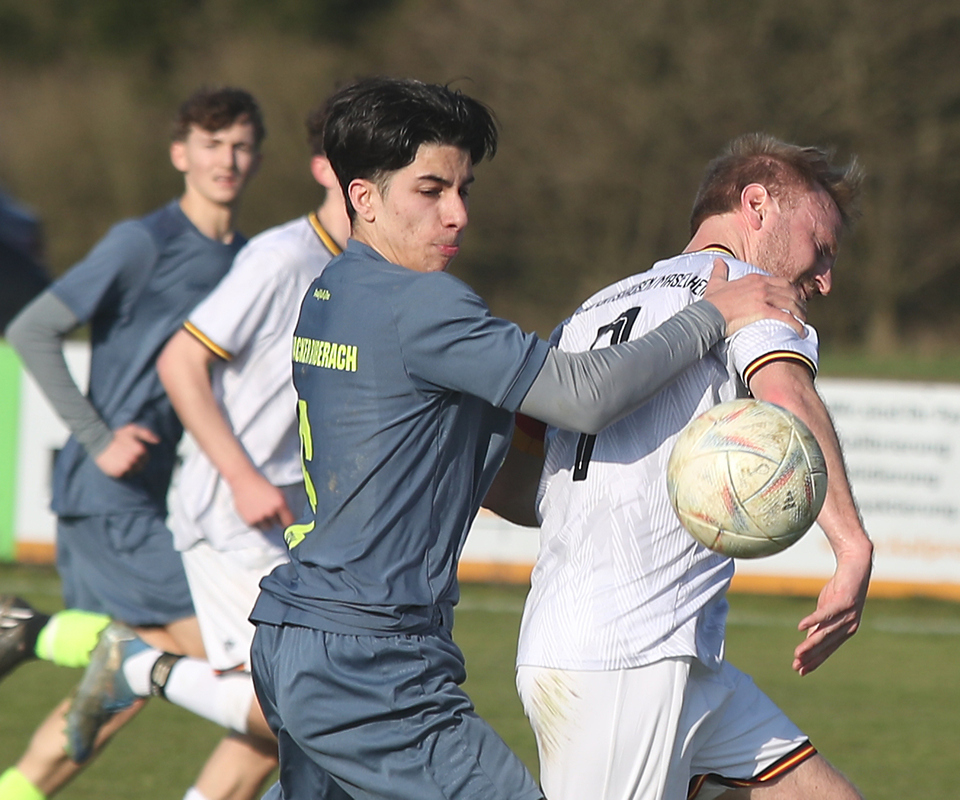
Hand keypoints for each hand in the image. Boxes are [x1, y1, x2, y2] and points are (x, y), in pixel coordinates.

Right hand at [94, 424, 159, 477]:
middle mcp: (135, 459)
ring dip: (128, 469)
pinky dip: (121, 472)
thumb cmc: (116, 434)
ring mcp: (126, 467)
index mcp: (140, 450)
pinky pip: (123, 476)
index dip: (140, 457)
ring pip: (132, 472)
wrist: (98, 440)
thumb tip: (158, 441)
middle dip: (135, 463)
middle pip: (140, 467)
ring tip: (120, 461)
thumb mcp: (133, 430)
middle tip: (125, 457)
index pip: (146, 459)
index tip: (131, 452)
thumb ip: (147, 434)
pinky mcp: (117, 472)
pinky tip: (115, 464)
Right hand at [230, 470, 296, 530]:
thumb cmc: (262, 486)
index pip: (289, 522)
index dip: (288, 522)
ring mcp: (260, 517)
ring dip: (266, 522)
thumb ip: (284, 507)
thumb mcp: (278, 493)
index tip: (286, 522)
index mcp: (280, 504)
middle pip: (278, 524)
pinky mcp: (250, 521)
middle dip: (275, 519)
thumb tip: (289, 520)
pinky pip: (257, 527)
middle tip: (268, 510)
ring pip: (267, 527)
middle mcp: (271, 512)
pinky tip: (253, 511)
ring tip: (260, 511)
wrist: (244, 482)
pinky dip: (256, 521)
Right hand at [704, 258, 806, 336]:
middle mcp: (762, 285)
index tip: (795, 300)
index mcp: (754, 278)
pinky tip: (800, 332)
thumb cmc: (711, 302)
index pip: (782, 282)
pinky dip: (796, 324)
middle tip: (802, 312)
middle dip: (800, 302)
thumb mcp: (715, 283)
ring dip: (800, 314)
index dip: (792, 291)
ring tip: (803, 323)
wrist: (707, 315)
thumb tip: (718, 260)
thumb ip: (719, 271)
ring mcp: (763, 297)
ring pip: (791, 303)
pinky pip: (786, 317)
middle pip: (790, 292)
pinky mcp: (763, 311)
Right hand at [792, 545, 871, 674]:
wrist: (855, 568)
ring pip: (826, 632)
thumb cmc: (840, 590)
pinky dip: (813, 620)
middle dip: (811, 656)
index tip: (800, 670)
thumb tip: (808, 641)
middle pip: (826, 644)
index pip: (828, 650)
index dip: (814, 661)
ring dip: (810, 644)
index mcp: (845, 631)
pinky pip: (826, 614)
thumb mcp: (827, 610)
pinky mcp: (844, 601)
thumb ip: (820, 625)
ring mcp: (848, 615)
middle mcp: (849, 626)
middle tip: (796, 665)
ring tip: (797, 652)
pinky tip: (800, 627)